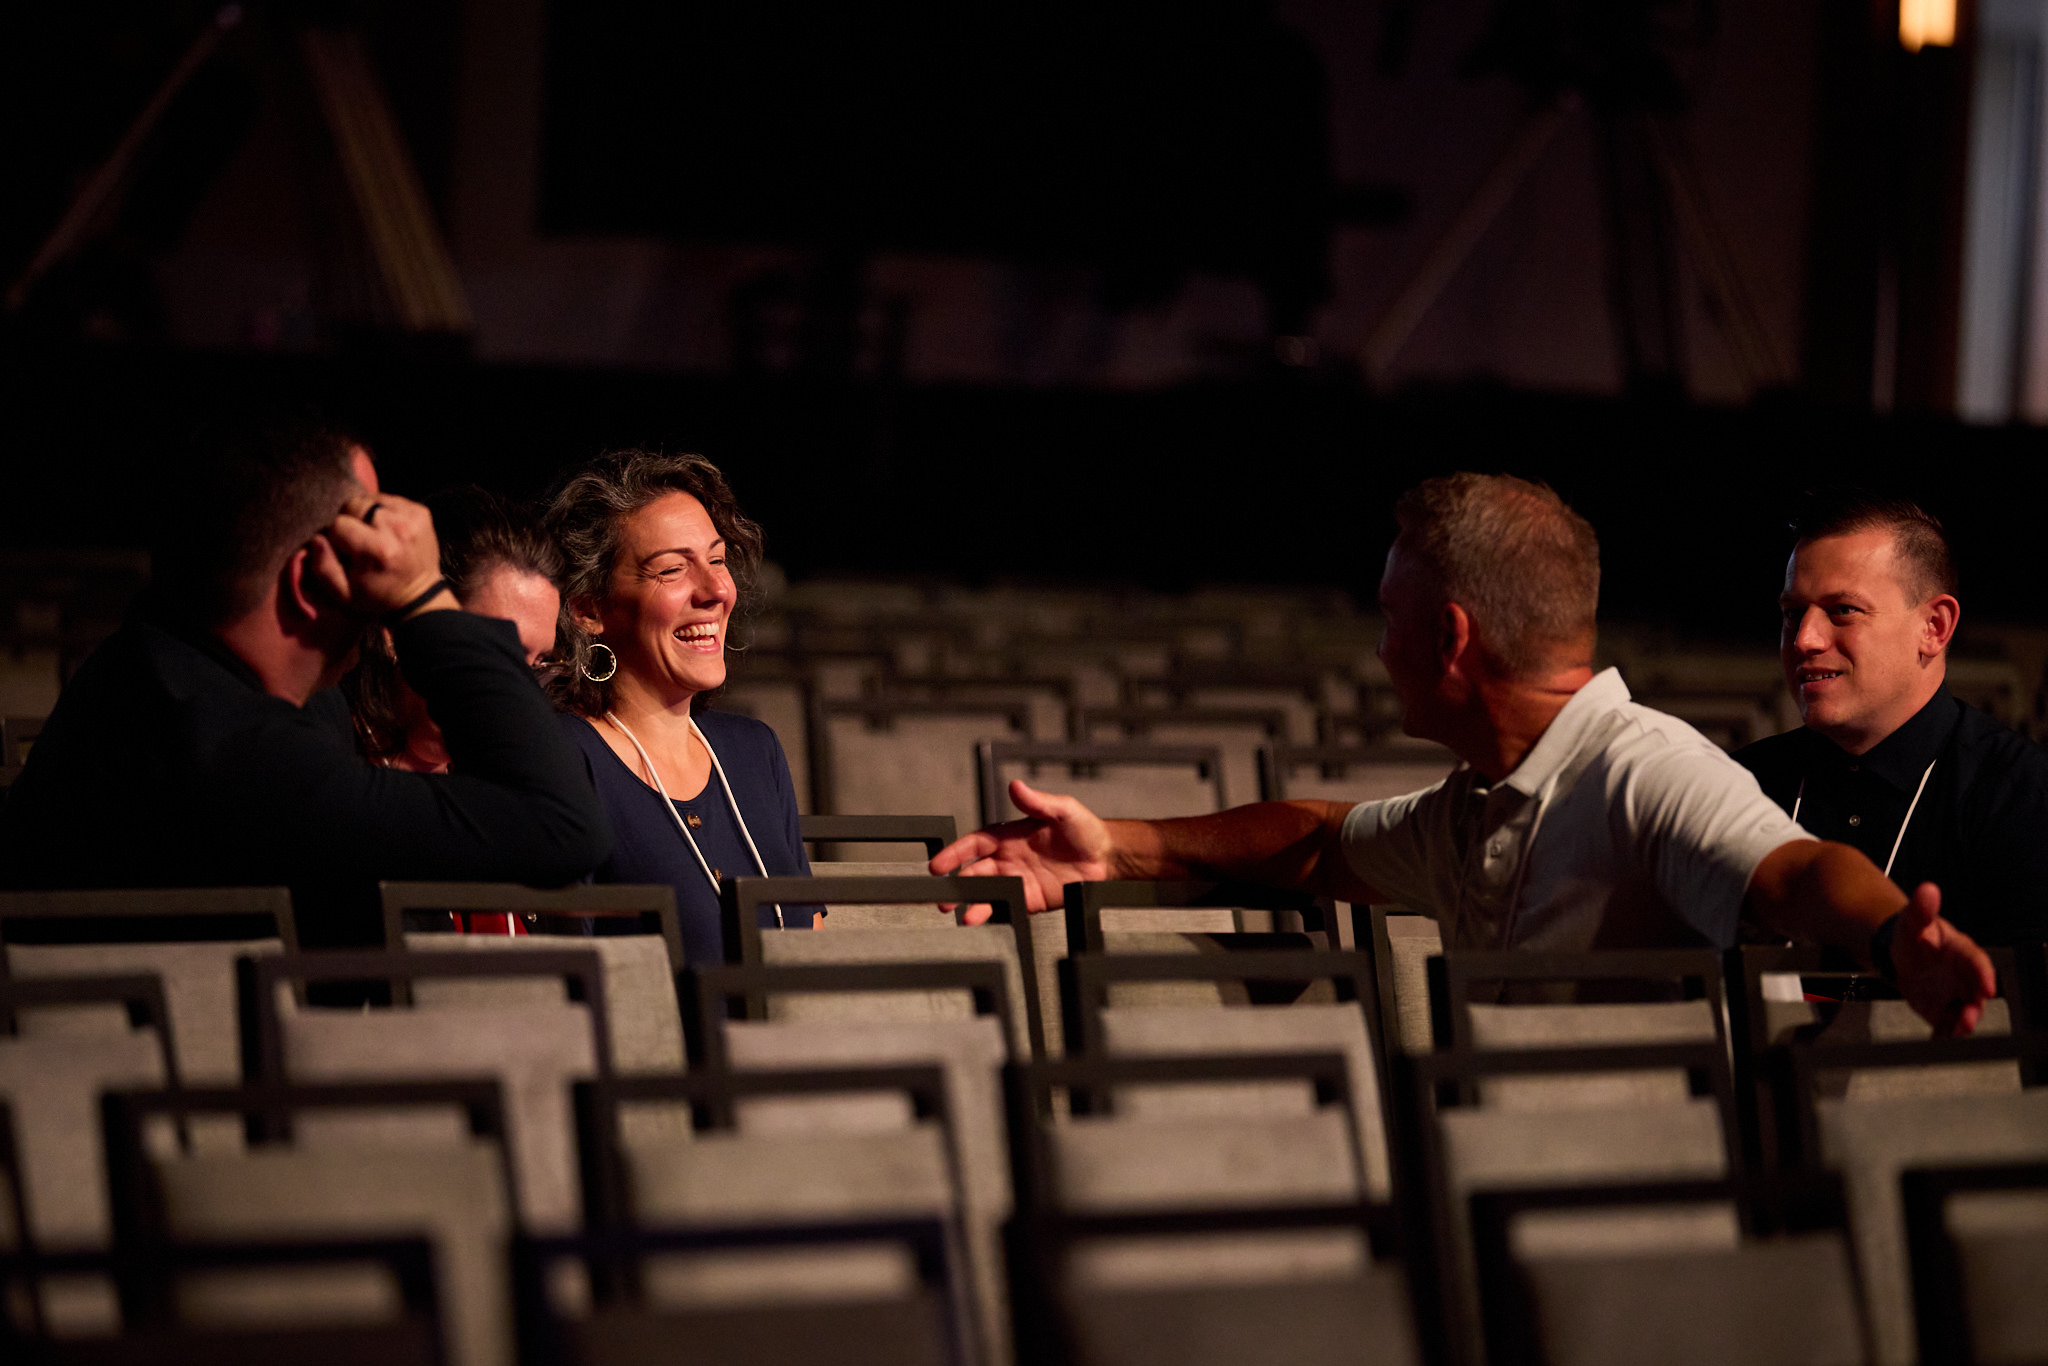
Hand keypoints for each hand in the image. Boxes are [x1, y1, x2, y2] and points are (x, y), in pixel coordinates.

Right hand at [322, 492, 448, 617]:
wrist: (419, 595)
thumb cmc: (377, 595)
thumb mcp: (343, 593)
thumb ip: (323, 567)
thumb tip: (317, 538)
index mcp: (377, 549)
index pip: (339, 524)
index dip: (336, 537)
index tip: (345, 550)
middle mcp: (398, 529)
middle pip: (355, 505)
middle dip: (350, 520)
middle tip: (358, 539)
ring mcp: (412, 518)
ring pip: (371, 499)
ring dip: (367, 513)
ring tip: (373, 533)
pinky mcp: (422, 512)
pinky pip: (390, 499)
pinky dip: (383, 510)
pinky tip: (387, 529)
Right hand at [929, 780, 1116, 923]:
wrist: (1107, 858)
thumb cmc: (1084, 829)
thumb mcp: (1062, 810)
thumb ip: (1037, 801)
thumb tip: (1016, 785)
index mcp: (1010, 836)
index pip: (975, 844)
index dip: (955, 853)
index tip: (937, 864)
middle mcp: (1009, 859)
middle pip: (974, 871)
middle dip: (955, 883)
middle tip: (939, 895)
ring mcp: (1018, 880)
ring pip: (986, 892)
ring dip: (970, 901)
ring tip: (955, 912)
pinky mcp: (1030, 899)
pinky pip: (1005, 906)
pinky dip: (990, 913)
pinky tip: (978, 919)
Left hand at [1888, 882, 1995, 1037]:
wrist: (1899, 952)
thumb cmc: (1914, 934)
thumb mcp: (1914, 920)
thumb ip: (1921, 908)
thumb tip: (1928, 890)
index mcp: (1962, 952)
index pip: (1978, 962)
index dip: (1984, 975)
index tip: (1987, 987)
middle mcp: (1963, 976)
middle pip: (1975, 993)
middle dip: (1975, 1006)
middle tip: (1969, 1016)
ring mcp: (1954, 994)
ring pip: (1964, 1010)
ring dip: (1962, 1022)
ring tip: (1957, 1028)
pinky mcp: (1941, 1009)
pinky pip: (1946, 1022)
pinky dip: (1944, 1031)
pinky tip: (1940, 1036)